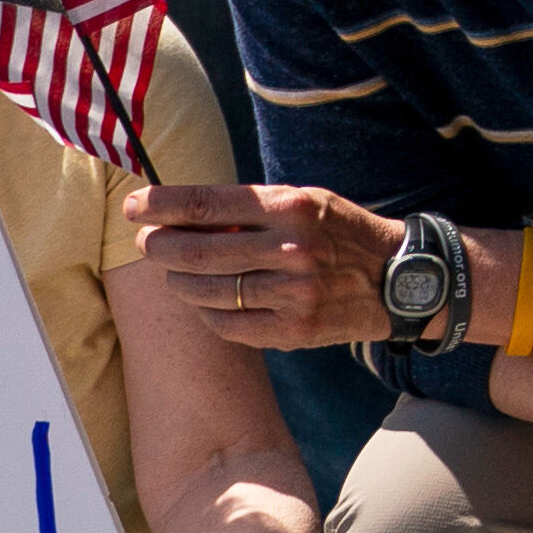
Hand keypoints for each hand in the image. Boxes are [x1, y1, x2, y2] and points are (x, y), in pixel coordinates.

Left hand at [123, 183, 409, 351]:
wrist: (398, 278)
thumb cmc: (340, 233)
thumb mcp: (307, 203)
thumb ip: (251, 209)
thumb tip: (183, 215)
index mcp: (293, 207)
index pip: (209, 204)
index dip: (163, 205)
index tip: (134, 206)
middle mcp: (291, 249)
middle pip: (198, 251)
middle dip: (160, 246)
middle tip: (147, 243)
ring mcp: (291, 293)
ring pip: (206, 292)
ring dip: (179, 282)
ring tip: (175, 273)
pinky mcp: (292, 330)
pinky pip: (227, 325)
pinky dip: (207, 313)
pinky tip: (207, 302)